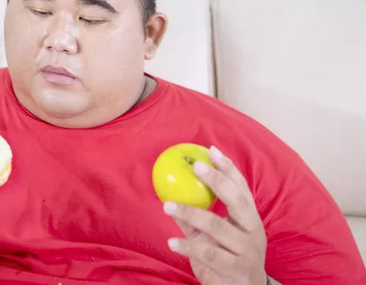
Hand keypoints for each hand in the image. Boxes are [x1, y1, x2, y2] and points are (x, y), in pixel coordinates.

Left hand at [163, 146, 267, 284]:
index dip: (229, 169)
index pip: (242, 189)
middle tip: (196, 166)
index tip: (211, 151)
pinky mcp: (236, 270)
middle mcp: (253, 232)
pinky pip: (209, 254)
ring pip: (218, 227)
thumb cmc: (228, 259)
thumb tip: (171, 195)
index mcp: (250, 219)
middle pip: (237, 201)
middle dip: (217, 181)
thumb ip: (195, 219)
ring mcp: (246, 251)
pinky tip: (172, 241)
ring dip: (191, 213)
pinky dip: (188, 246)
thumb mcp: (213, 237)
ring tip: (168, 206)